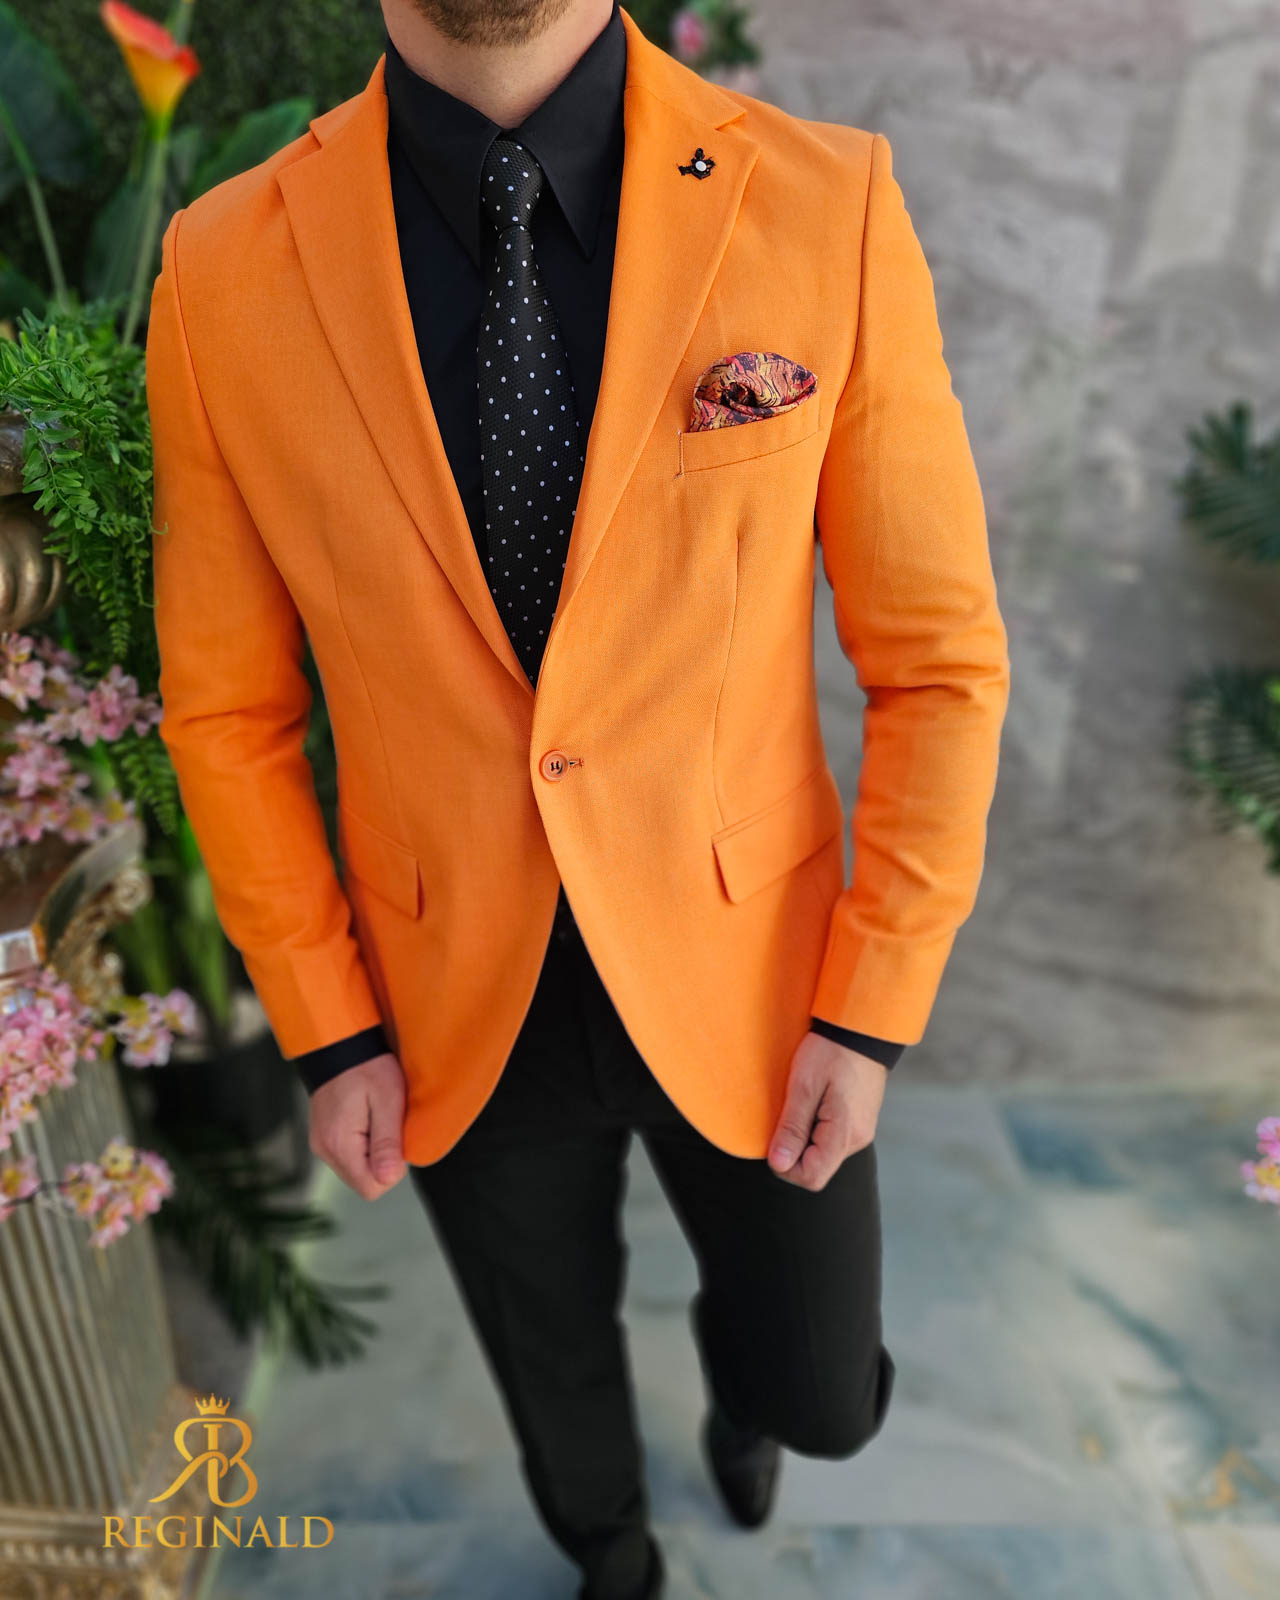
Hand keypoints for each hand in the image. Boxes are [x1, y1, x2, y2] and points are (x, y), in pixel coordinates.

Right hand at [308, 1052, 407, 1199]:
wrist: (340, 1044)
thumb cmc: (368, 1067)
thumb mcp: (388, 1100)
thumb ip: (387, 1142)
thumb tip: (388, 1178)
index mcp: (339, 1144)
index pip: (371, 1188)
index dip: (391, 1170)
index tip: (395, 1139)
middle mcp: (325, 1150)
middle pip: (364, 1181)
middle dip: (383, 1161)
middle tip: (387, 1125)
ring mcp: (322, 1144)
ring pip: (357, 1169)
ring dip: (373, 1152)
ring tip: (376, 1117)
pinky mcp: (324, 1137)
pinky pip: (349, 1155)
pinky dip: (363, 1144)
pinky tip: (366, 1118)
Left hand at [767, 1031, 887, 1189]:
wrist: (860, 1027)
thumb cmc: (831, 1051)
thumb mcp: (804, 1086)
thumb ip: (792, 1128)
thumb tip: (779, 1164)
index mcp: (844, 1134)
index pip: (812, 1177)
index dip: (786, 1166)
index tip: (775, 1139)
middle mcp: (857, 1139)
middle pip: (817, 1168)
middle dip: (794, 1151)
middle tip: (786, 1116)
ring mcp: (861, 1130)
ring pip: (823, 1153)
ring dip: (804, 1138)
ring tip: (801, 1104)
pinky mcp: (858, 1120)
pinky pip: (832, 1138)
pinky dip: (816, 1129)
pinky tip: (812, 1102)